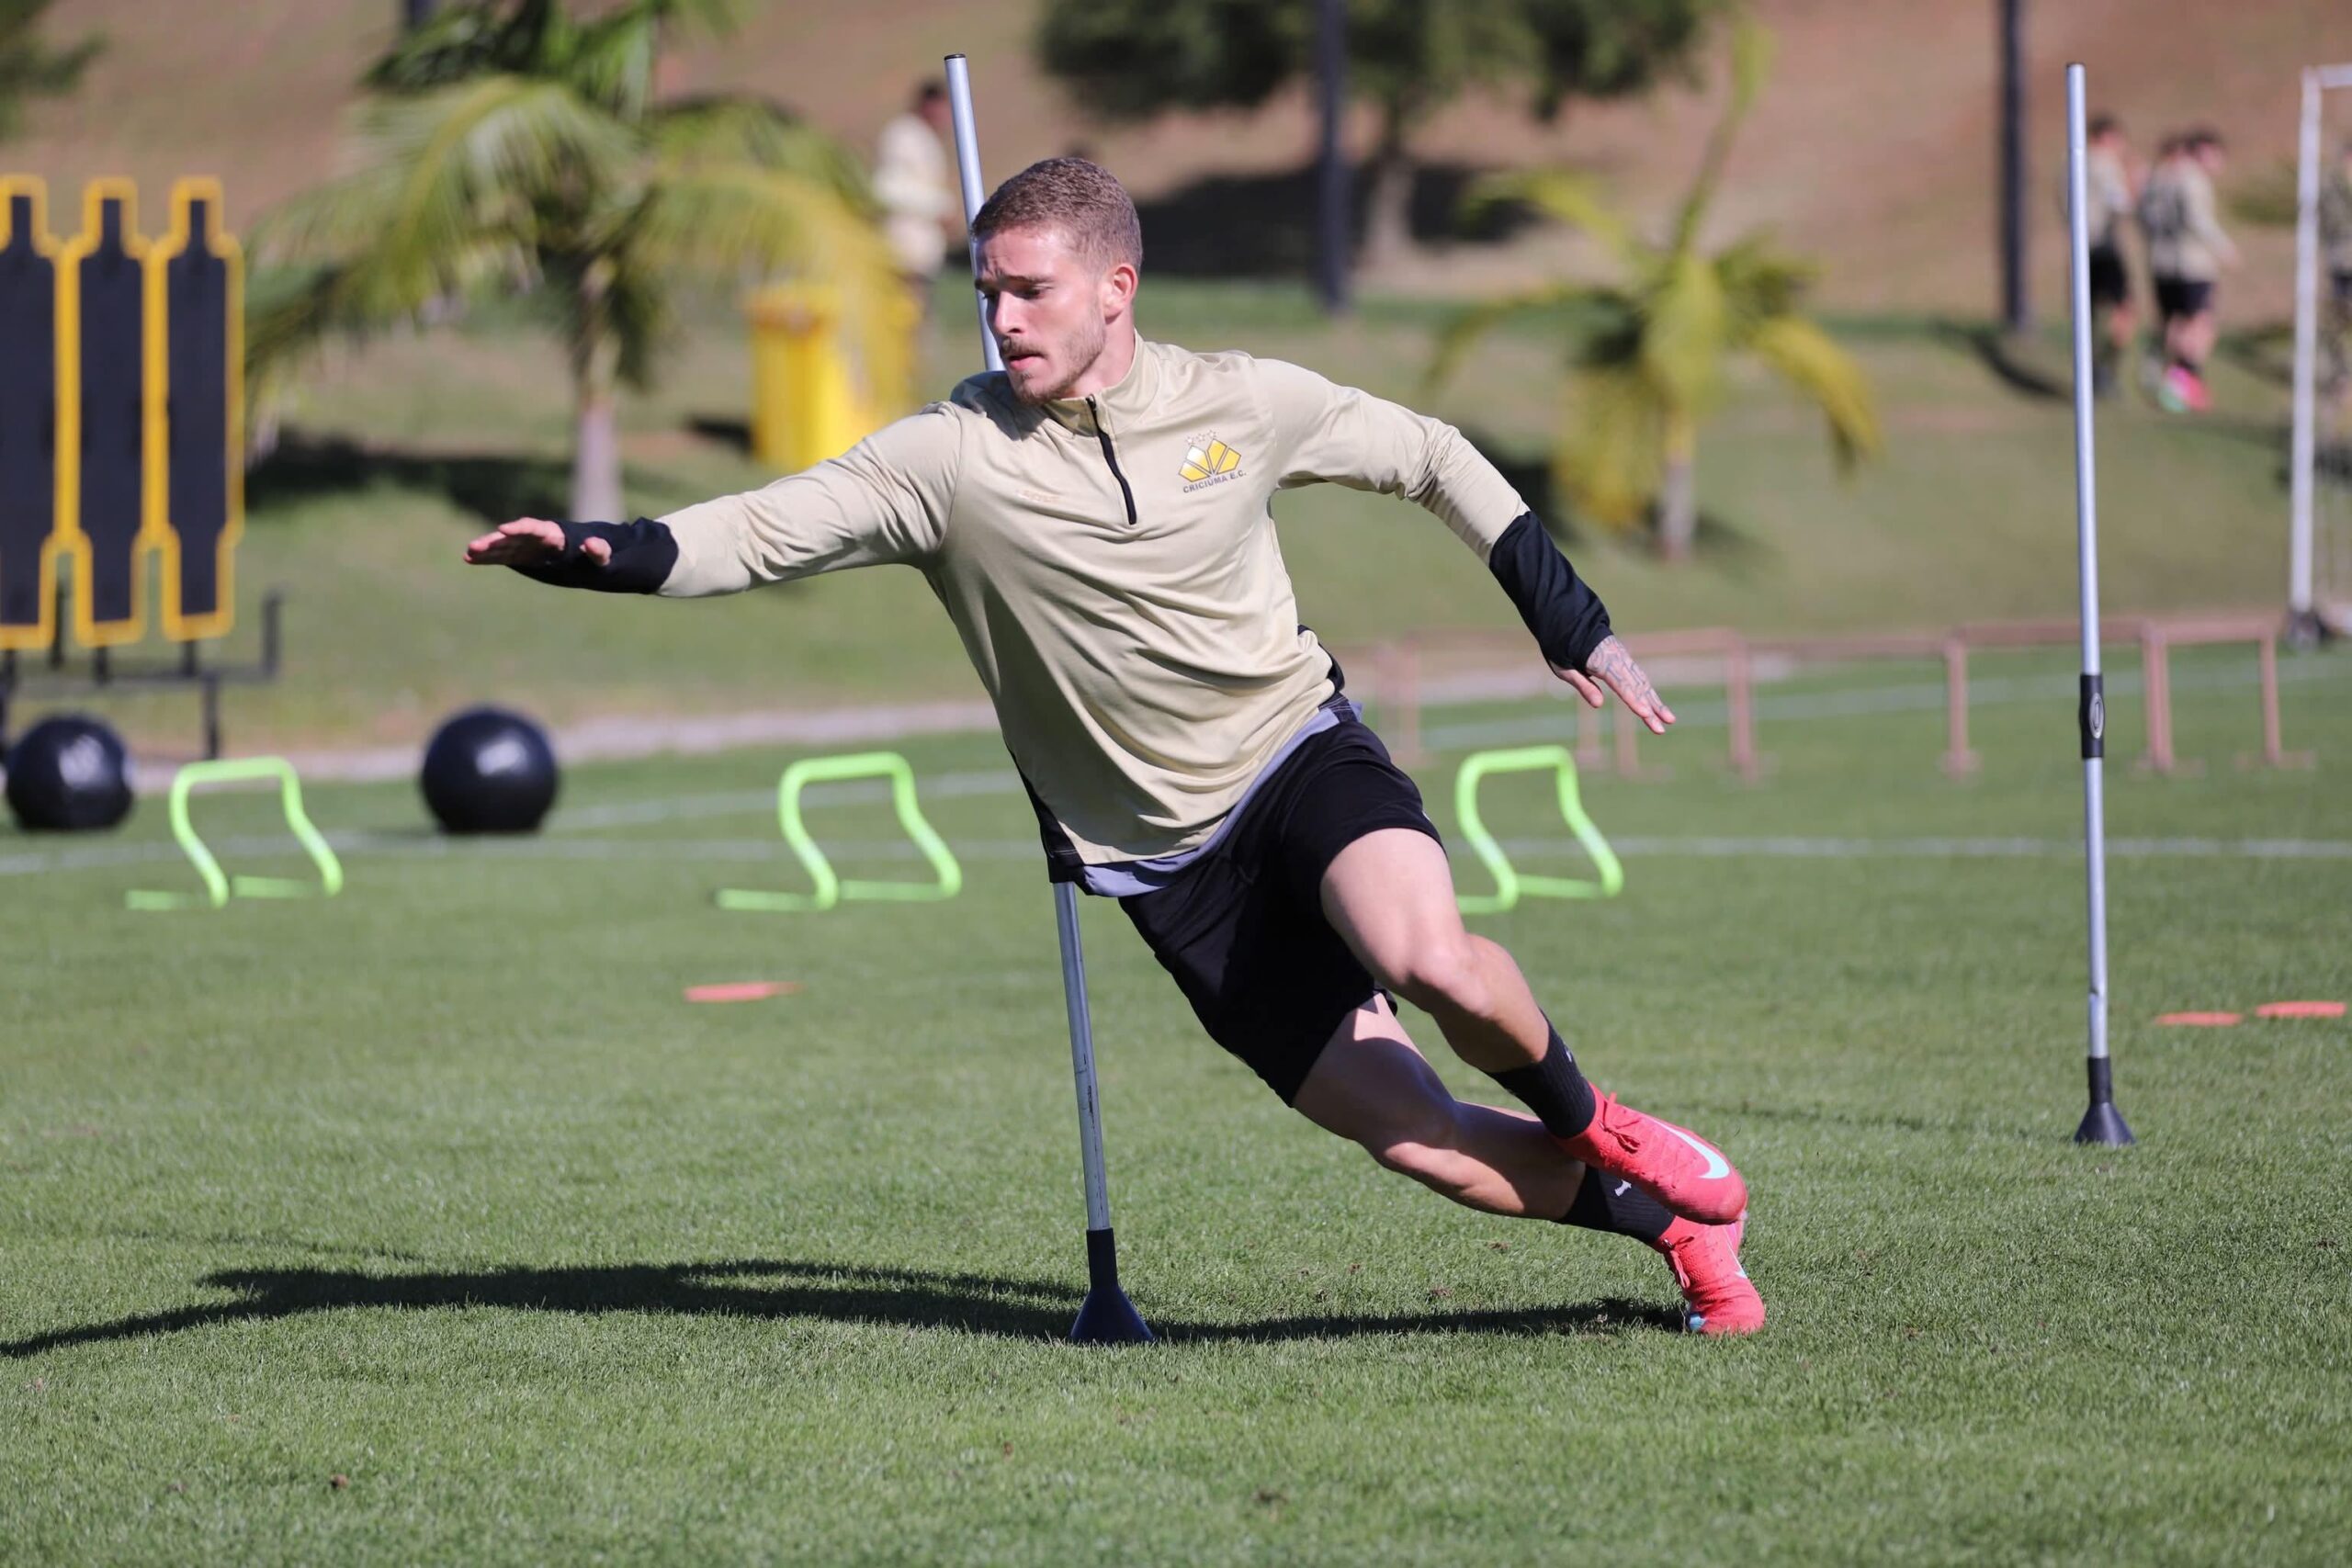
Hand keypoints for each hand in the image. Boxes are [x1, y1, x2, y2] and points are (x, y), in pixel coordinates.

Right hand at [463, 518, 607, 566]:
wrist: (590, 559)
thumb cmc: (598, 558)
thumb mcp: (603, 558)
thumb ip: (599, 551)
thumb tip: (593, 543)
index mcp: (553, 533)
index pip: (532, 527)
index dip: (518, 527)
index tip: (503, 529)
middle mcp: (536, 537)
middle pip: (512, 536)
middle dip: (494, 541)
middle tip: (475, 546)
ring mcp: (527, 546)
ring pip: (503, 546)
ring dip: (486, 550)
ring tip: (467, 554)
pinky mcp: (522, 557)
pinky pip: (502, 557)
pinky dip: (487, 558)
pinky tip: (470, 559)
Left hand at [1552, 635, 1676, 734]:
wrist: (1572, 622)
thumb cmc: (1562, 648)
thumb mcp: (1564, 668)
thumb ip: (1583, 686)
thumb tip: (1599, 705)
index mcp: (1599, 661)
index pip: (1620, 684)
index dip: (1633, 700)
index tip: (1645, 713)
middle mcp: (1617, 659)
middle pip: (1636, 687)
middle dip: (1651, 709)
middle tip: (1661, 729)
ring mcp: (1624, 659)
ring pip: (1643, 683)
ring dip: (1657, 702)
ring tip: (1670, 720)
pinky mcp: (1625, 660)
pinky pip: (1640, 678)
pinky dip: (1650, 692)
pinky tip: (1658, 706)